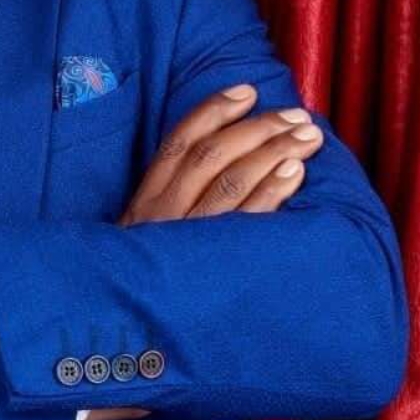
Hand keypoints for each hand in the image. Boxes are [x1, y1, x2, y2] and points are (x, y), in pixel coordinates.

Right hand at [80, 84, 322, 419]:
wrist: (114, 329)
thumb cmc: (137, 282)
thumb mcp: (142, 235)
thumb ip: (166, 201)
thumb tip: (212, 160)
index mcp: (145, 199)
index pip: (178, 142)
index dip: (212, 111)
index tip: (246, 90)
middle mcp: (161, 212)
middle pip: (211, 155)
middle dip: (256, 128)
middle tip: (295, 114)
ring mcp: (184, 237)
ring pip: (230, 181)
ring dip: (272, 152)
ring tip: (305, 136)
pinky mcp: (207, 264)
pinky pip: (244, 221)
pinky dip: (272, 192)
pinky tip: (294, 173)